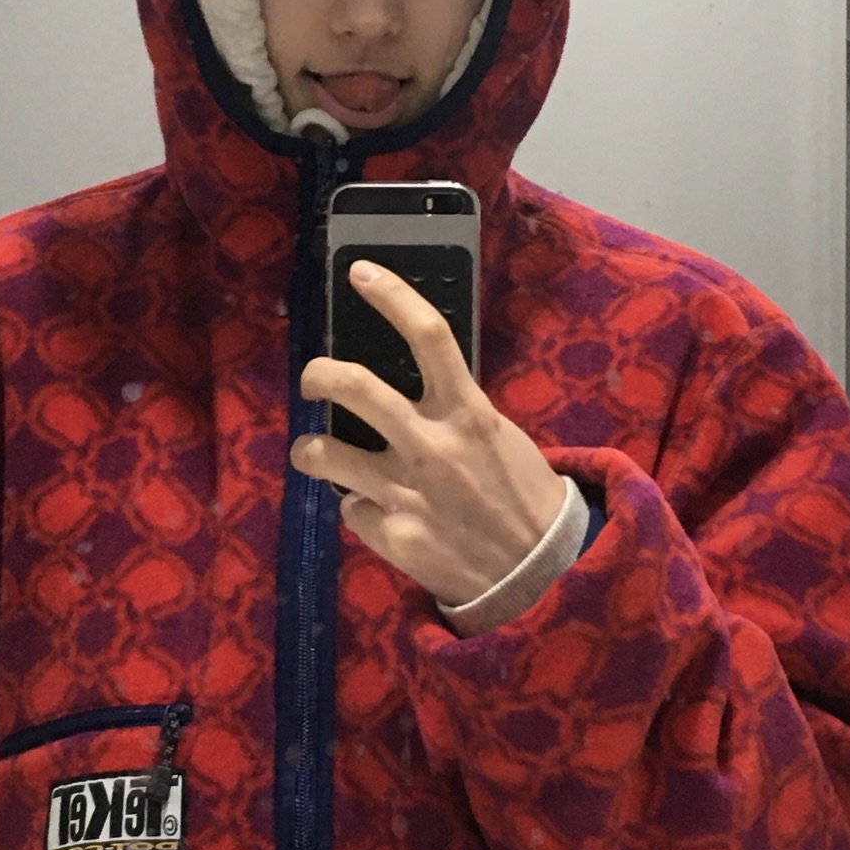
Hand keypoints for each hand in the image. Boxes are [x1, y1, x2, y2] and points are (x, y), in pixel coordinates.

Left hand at [289, 259, 566, 607]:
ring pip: (324, 454)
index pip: (428, 335)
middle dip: (317, 374)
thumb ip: (452, 413)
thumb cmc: (521, 496)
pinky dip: (362, 509)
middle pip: (353, 386)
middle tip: (310, 379)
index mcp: (467, 413)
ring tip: (314, 452)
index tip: (360, 273)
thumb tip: (408, 392)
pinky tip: (383, 517)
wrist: (539, 576)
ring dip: (311, 450)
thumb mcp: (497, 439)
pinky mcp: (391, 535)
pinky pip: (353, 510)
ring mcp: (406, 492)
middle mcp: (431, 445)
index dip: (391, 295)